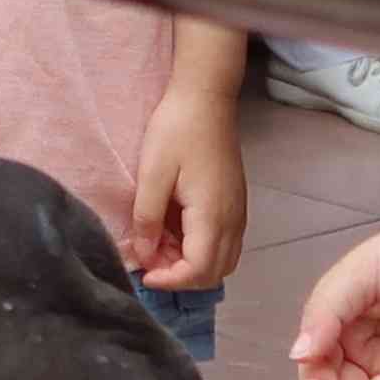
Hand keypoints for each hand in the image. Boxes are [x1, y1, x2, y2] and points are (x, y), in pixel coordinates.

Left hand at [131, 77, 248, 293]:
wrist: (206, 99)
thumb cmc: (176, 130)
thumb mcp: (152, 174)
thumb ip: (147, 220)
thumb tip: (144, 255)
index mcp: (212, 215)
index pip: (198, 271)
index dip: (169, 281)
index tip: (142, 273)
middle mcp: (232, 220)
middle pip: (213, 273)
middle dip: (179, 276)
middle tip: (148, 259)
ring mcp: (237, 213)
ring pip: (221, 260)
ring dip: (190, 264)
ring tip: (159, 245)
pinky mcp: (234, 204)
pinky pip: (222, 243)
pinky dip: (199, 249)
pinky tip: (174, 232)